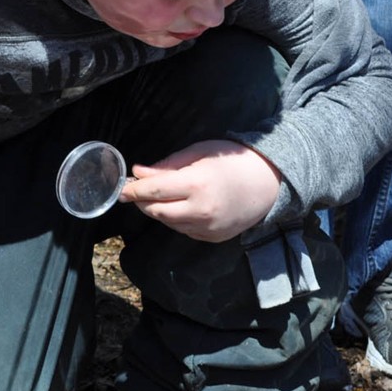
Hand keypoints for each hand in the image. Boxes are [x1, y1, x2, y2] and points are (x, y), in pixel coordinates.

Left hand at [119, 139, 280, 241]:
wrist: (269, 183)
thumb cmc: (233, 160)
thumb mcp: (199, 153)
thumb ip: (167, 166)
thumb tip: (139, 172)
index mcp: (197, 184)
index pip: (153, 191)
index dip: (133, 190)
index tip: (121, 189)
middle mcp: (201, 209)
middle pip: (156, 211)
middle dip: (141, 202)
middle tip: (134, 192)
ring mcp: (207, 227)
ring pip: (168, 223)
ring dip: (157, 210)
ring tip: (156, 196)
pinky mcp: (212, 238)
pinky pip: (183, 230)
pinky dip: (175, 219)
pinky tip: (179, 206)